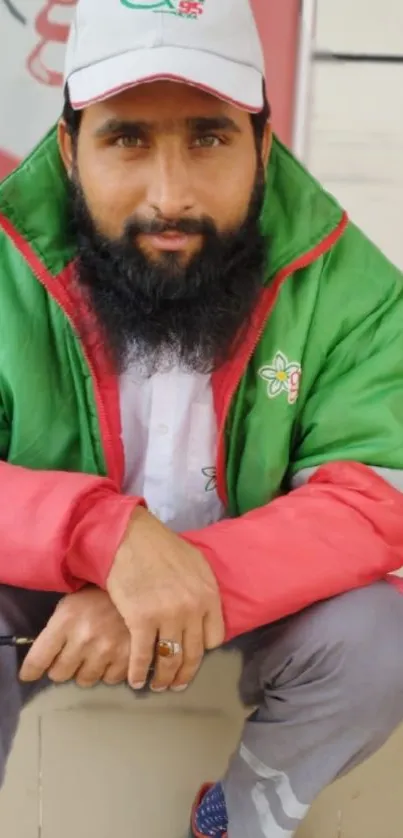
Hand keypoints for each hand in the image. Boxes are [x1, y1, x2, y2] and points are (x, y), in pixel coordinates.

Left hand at [19, 587, 129, 686]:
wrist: (137, 590)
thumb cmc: (97, 597)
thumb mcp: (70, 606)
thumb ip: (55, 632)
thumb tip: (42, 660)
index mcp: (65, 621)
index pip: (38, 659)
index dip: (30, 670)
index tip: (29, 674)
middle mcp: (84, 639)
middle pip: (59, 674)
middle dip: (62, 666)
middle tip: (70, 655)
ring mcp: (106, 651)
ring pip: (84, 680)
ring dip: (85, 670)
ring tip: (93, 653)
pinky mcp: (127, 659)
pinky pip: (108, 680)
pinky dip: (108, 671)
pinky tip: (111, 655)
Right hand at [106, 507, 224, 692]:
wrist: (130, 537)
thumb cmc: (161, 546)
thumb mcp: (196, 564)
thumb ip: (203, 589)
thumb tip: (202, 609)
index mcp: (209, 596)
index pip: (214, 639)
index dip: (202, 650)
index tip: (191, 654)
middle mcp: (192, 610)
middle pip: (193, 655)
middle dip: (184, 674)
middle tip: (176, 684)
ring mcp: (167, 616)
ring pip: (169, 659)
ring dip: (163, 678)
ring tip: (157, 685)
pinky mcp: (141, 620)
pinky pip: (143, 656)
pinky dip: (138, 672)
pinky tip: (135, 680)